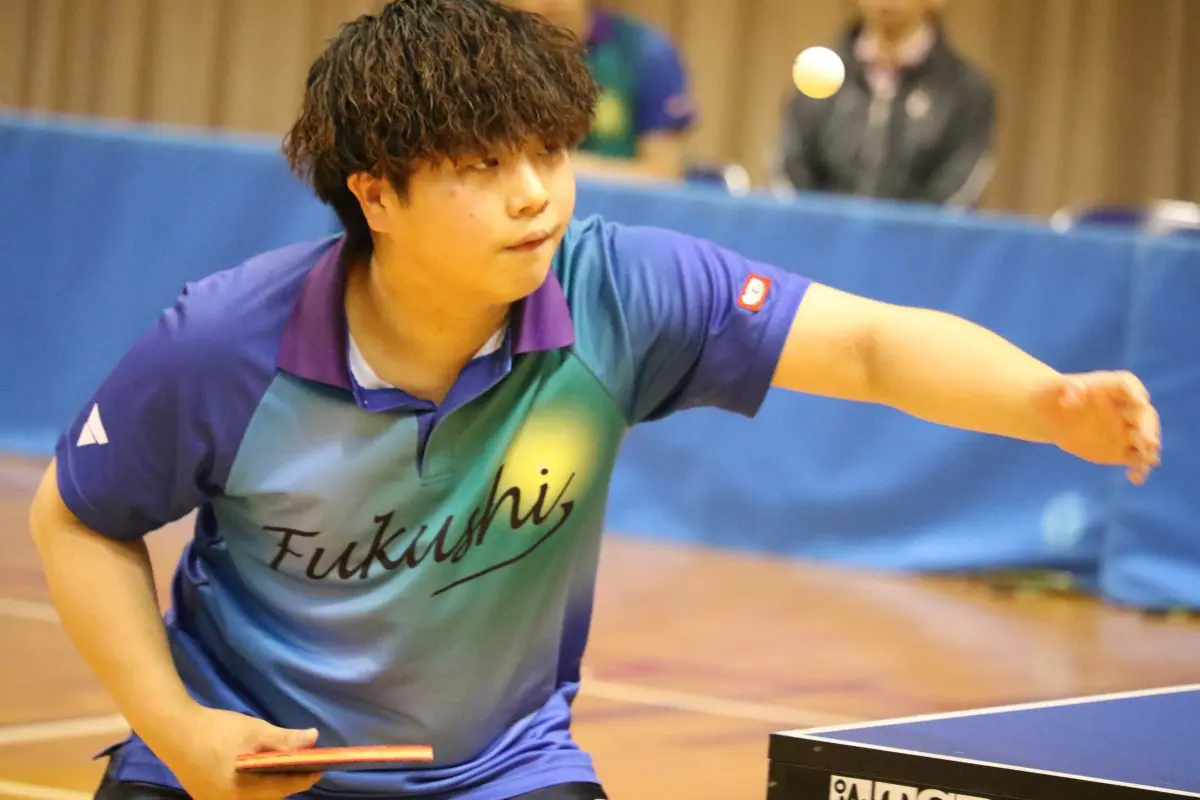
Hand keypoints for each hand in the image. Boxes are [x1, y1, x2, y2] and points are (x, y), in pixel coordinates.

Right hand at [150, 706, 322, 799]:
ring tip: (289, 765)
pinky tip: (264, 768)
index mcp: (242, 794)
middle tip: (307, 764)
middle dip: (290, 781)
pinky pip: (241, 793)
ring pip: (256, 796)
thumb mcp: (254, 731)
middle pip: (270, 796)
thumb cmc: (215, 731)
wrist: (172, 730)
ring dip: (273, 782)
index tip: (322, 766)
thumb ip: (285, 739)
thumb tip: (314, 739)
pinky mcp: (208, 795)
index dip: (305, 777)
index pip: (283, 789)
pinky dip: (256, 783)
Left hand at [1034, 371, 1160, 483]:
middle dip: (1148, 429)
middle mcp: (1128, 408)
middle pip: (1144, 417)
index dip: (1136, 393)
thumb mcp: (1057, 387)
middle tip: (1149, 442)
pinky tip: (1134, 478)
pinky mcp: (1122, 450)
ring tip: (1147, 461)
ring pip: (1144, 441)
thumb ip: (1067, 389)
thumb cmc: (1057, 394)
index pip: (1128, 386)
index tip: (1140, 402)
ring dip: (1148, 451)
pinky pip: (1135, 460)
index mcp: (1115, 387)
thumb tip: (1070, 399)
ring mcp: (1128, 430)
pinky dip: (1138, 469)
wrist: (1053, 414)